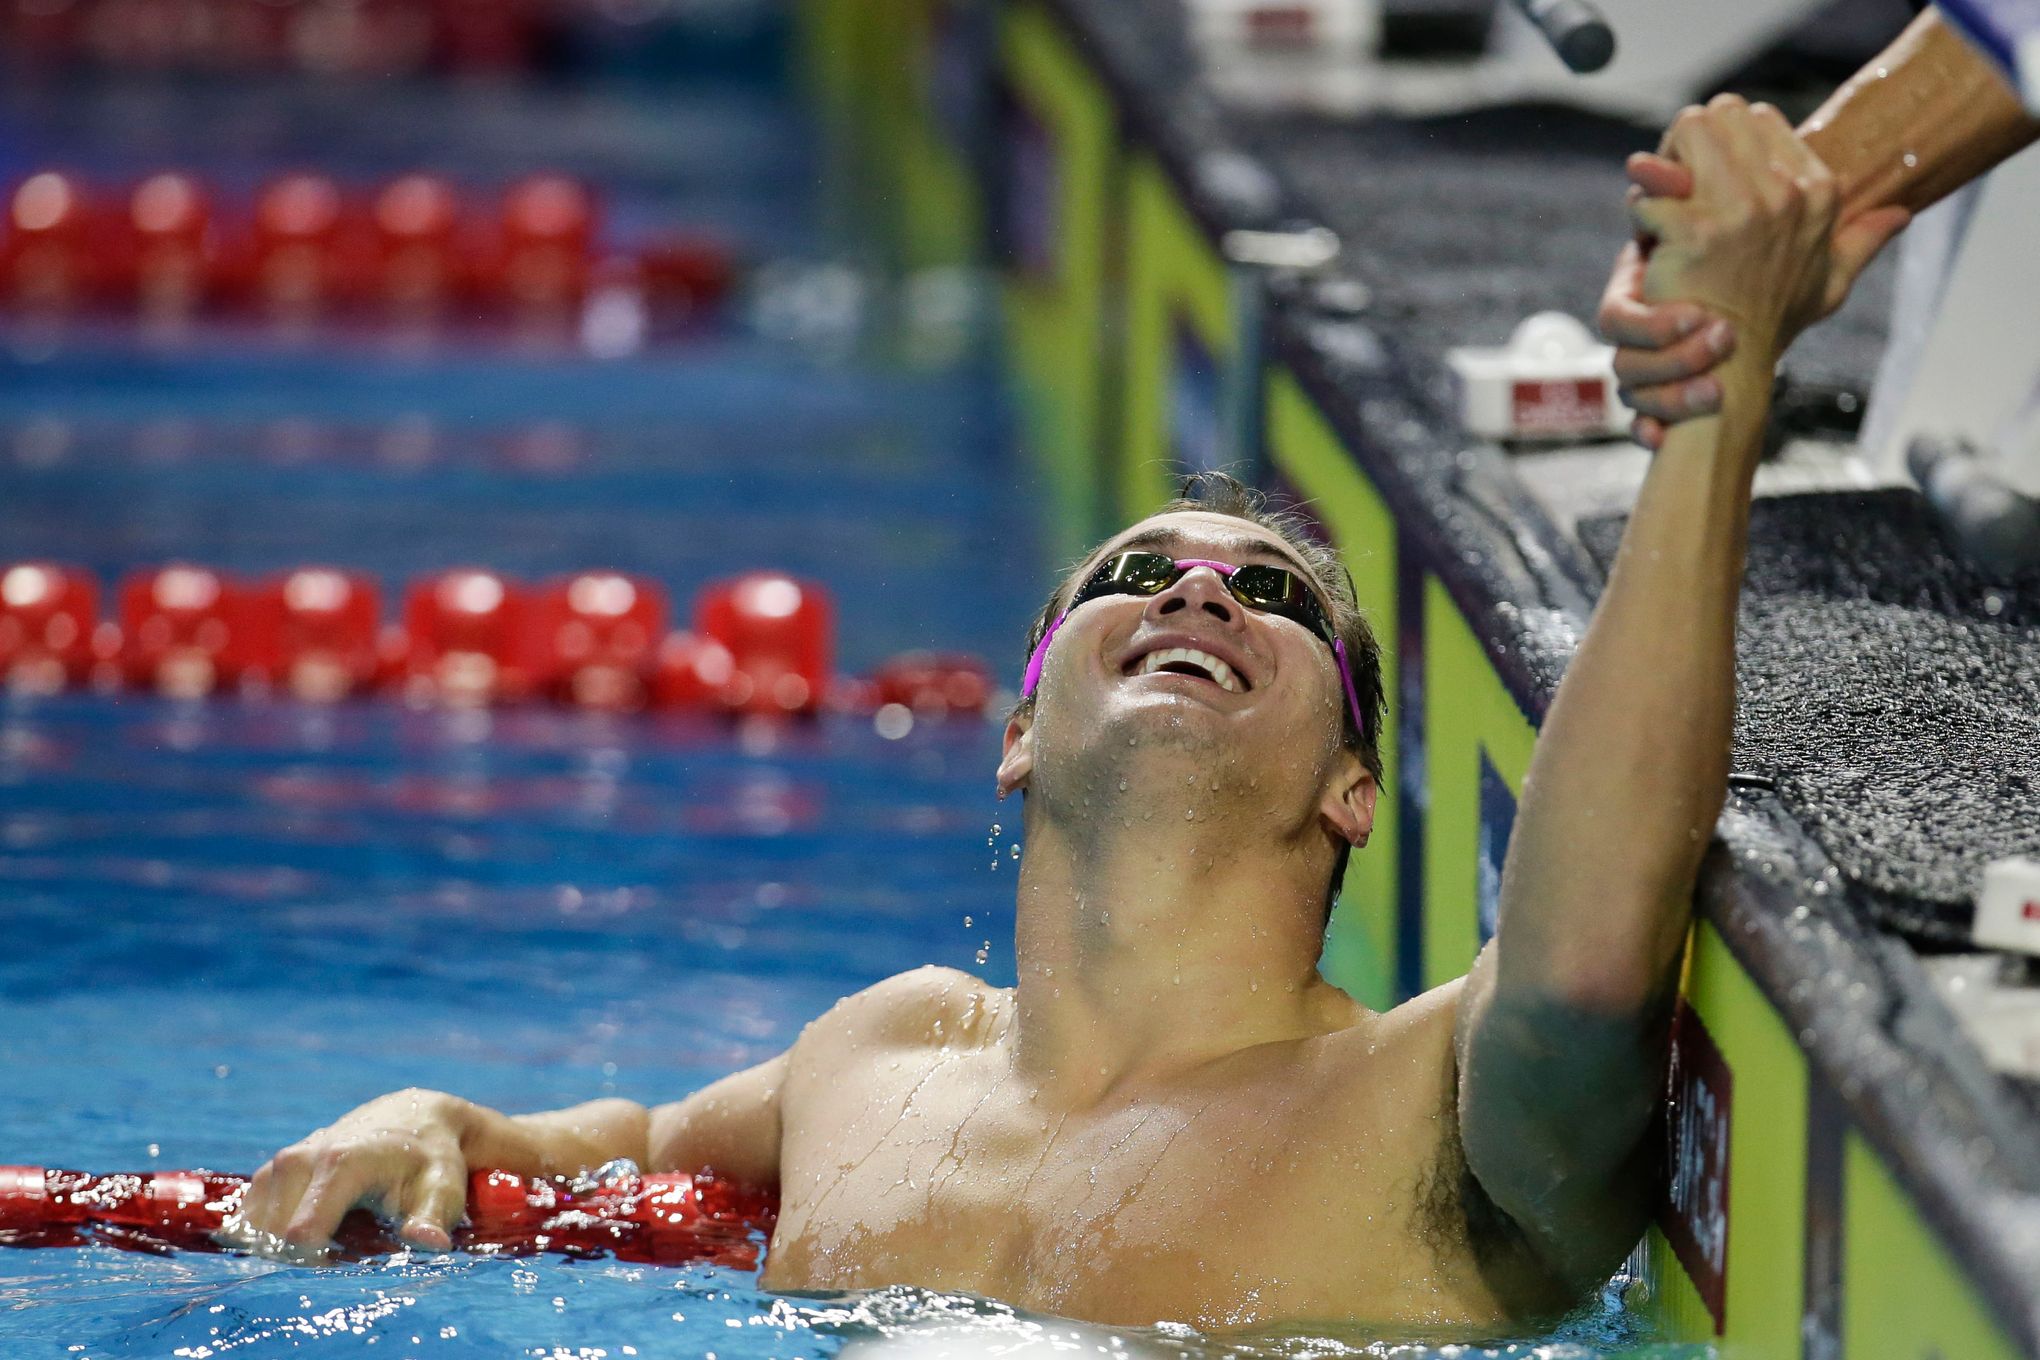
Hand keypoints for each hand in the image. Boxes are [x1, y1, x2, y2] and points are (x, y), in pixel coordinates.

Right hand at [231, 1088, 471, 1257]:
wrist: (411, 1119)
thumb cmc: (428, 1160)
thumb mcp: (441, 1187)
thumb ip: (433, 1217)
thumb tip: (431, 1242)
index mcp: (341, 1163)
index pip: (301, 1233)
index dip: (316, 1263)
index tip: (344, 1263)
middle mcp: (300, 1159)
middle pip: (275, 1239)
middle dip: (302, 1259)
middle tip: (345, 1249)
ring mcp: (279, 1165)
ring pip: (258, 1234)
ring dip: (286, 1249)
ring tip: (332, 1237)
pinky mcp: (269, 1174)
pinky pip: (250, 1222)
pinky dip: (272, 1237)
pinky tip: (309, 1230)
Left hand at [1599, 115, 1908, 446]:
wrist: (1732, 364)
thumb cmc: (1775, 319)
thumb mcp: (1830, 280)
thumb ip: (1864, 240)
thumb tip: (1902, 214)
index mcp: (1816, 189)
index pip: (1756, 116)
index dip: (1721, 142)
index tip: (1708, 182)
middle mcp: (1786, 191)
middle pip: (1719, 112)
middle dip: (1688, 143)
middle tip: (1676, 187)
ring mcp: (1742, 210)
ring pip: (1688, 129)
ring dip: (1663, 165)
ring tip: (1663, 206)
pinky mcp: (1697, 232)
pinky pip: (1651, 192)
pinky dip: (1641, 213)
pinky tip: (1649, 241)